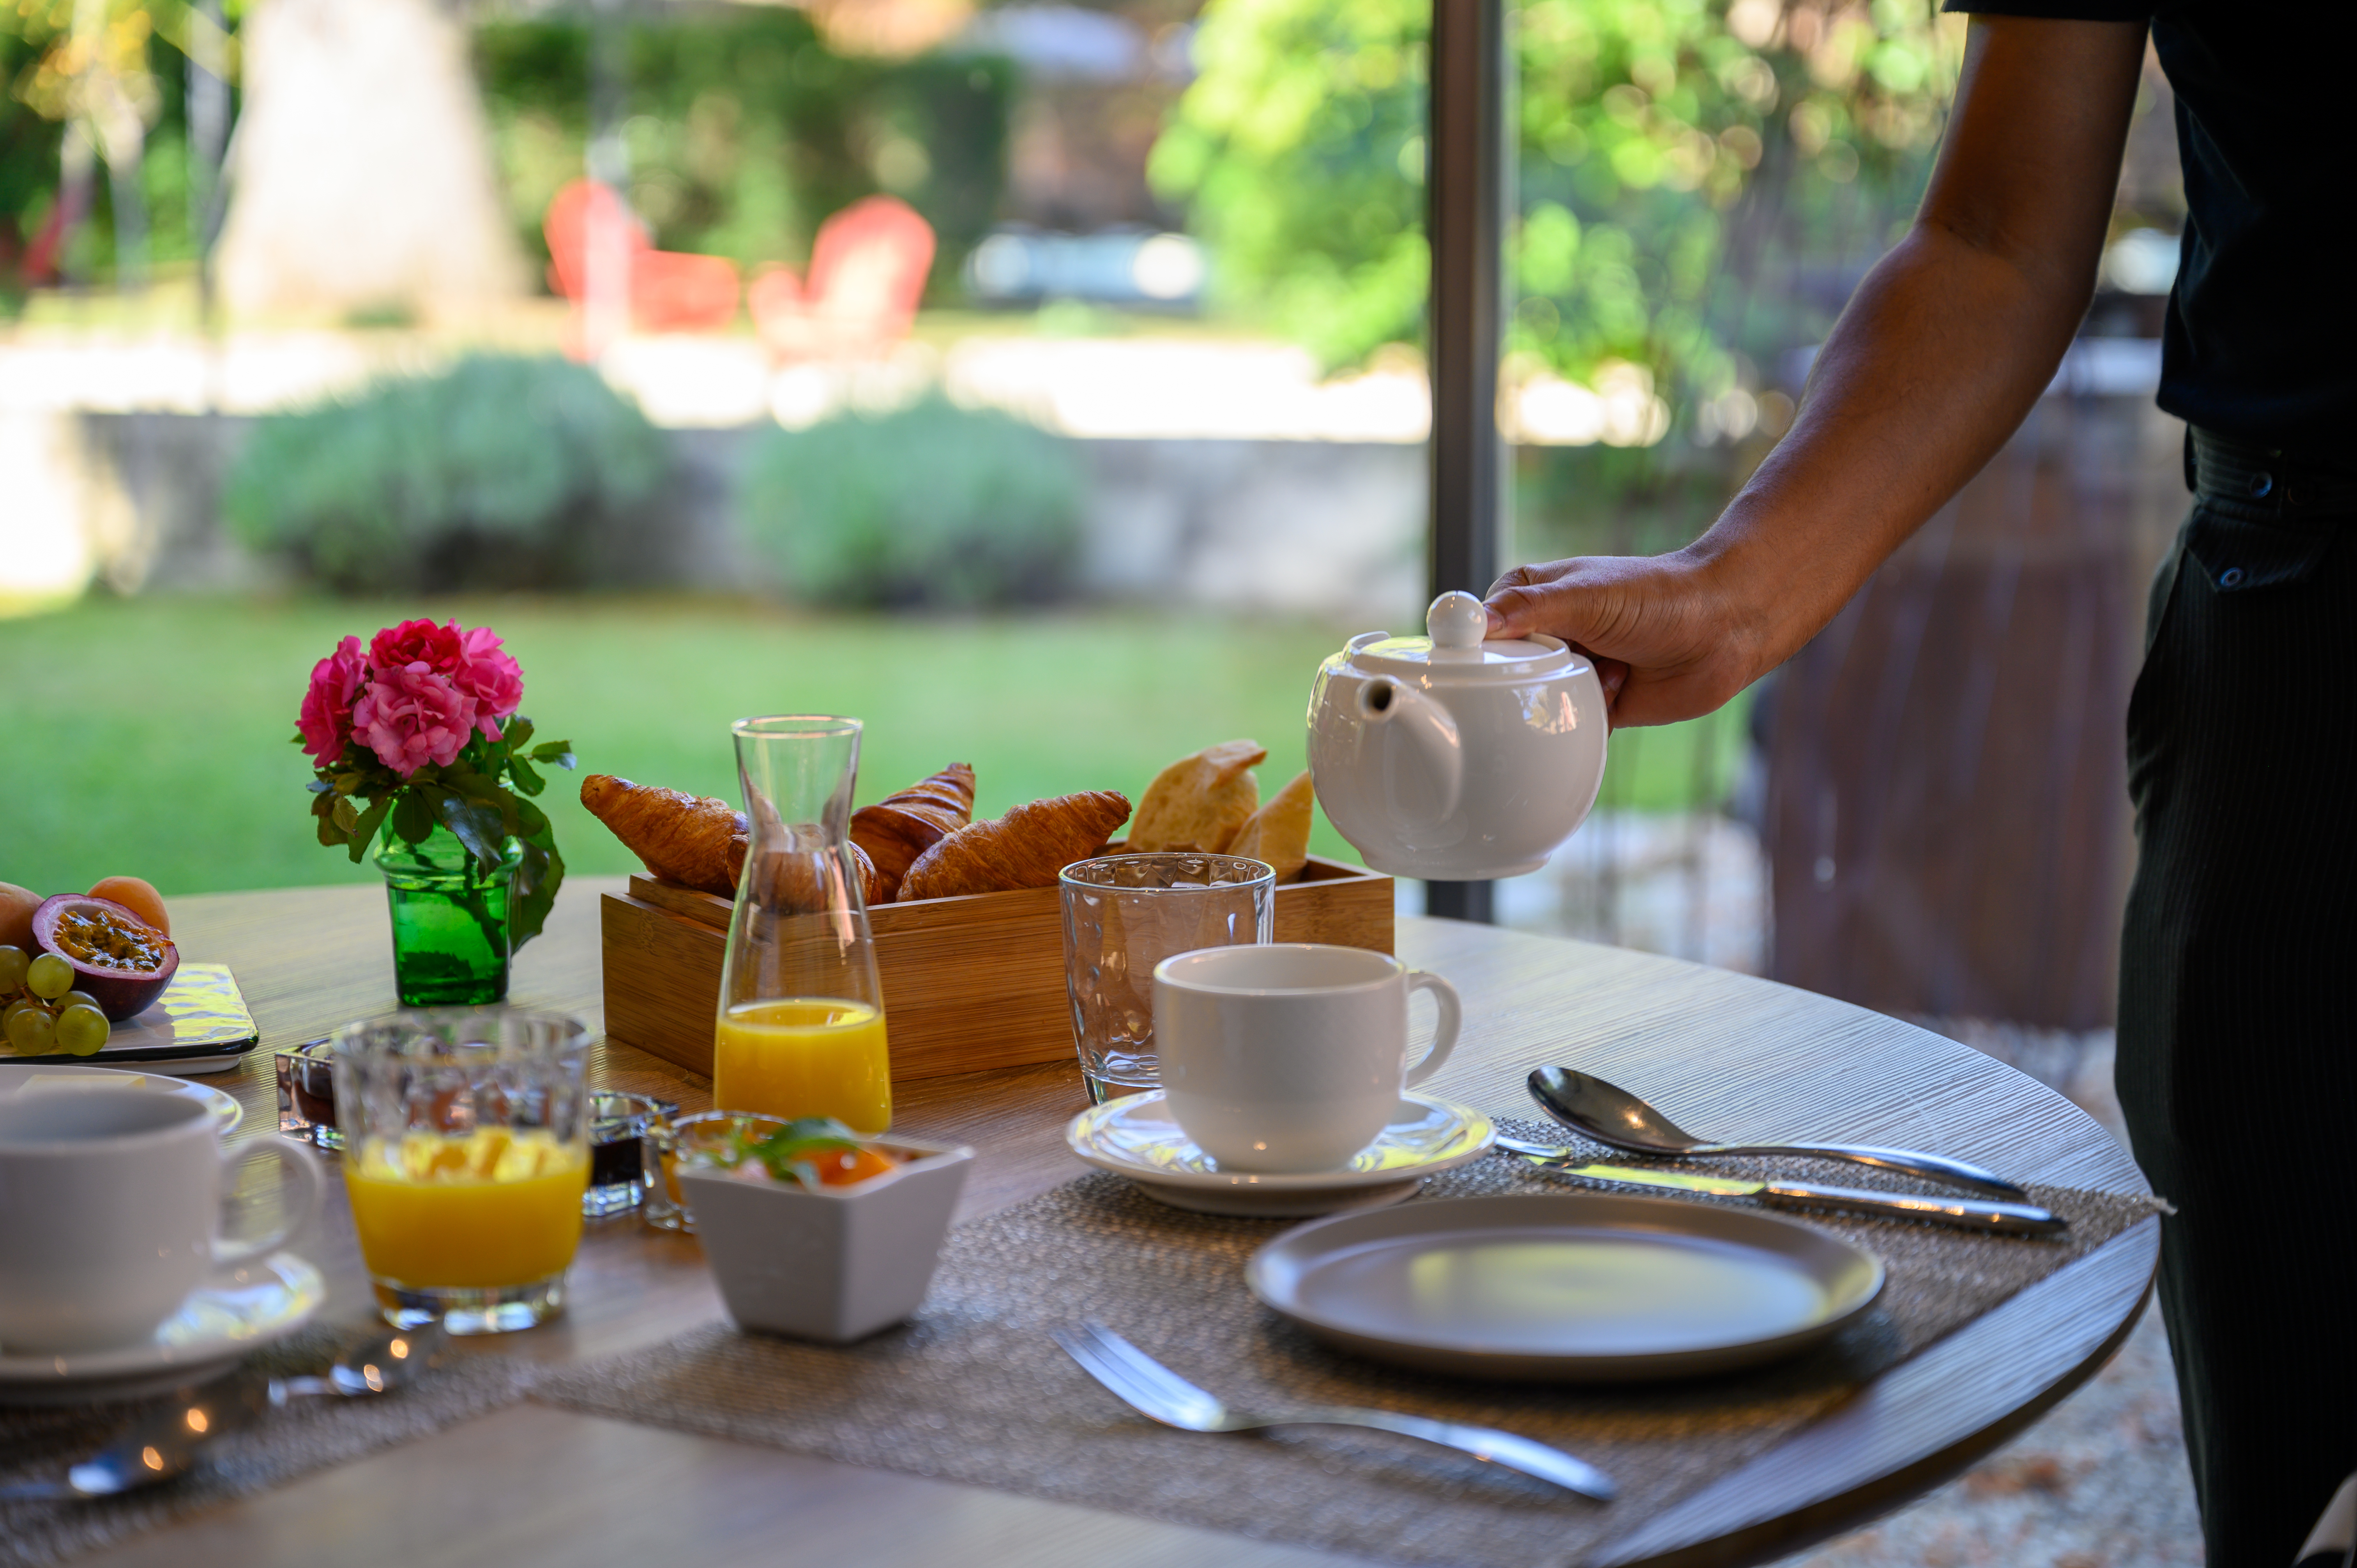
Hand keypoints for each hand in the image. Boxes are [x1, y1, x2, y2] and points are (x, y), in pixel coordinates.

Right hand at [1484, 552, 1761, 728]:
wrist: (1725, 628)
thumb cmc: (1659, 596)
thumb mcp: (1586, 595)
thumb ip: (1529, 608)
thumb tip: (1475, 623)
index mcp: (1530, 597)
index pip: (1479, 630)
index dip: (1478, 651)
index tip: (1492, 663)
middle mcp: (1545, 635)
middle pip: (1502, 674)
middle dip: (1533, 679)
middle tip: (1575, 661)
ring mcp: (1569, 671)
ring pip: (1534, 705)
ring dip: (1567, 699)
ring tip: (1610, 671)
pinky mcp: (1594, 705)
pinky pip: (1567, 730)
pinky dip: (1586, 723)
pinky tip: (1618, 693)